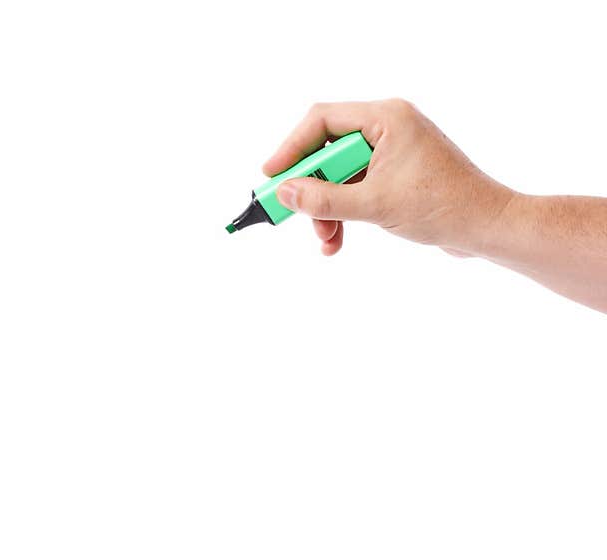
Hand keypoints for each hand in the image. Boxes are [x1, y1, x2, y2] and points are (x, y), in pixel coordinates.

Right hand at [263, 99, 513, 256]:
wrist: (488, 228)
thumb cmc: (444, 207)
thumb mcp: (375, 205)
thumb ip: (325, 199)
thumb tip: (285, 193)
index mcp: (387, 118)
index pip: (322, 120)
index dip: (292, 147)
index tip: (272, 176)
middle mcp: (388, 128)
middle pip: (327, 151)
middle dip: (312, 189)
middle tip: (292, 213)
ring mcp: (393, 152)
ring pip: (339, 176)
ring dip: (326, 209)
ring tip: (326, 239)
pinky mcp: (396, 175)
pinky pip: (356, 188)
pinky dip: (343, 213)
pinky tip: (337, 240)